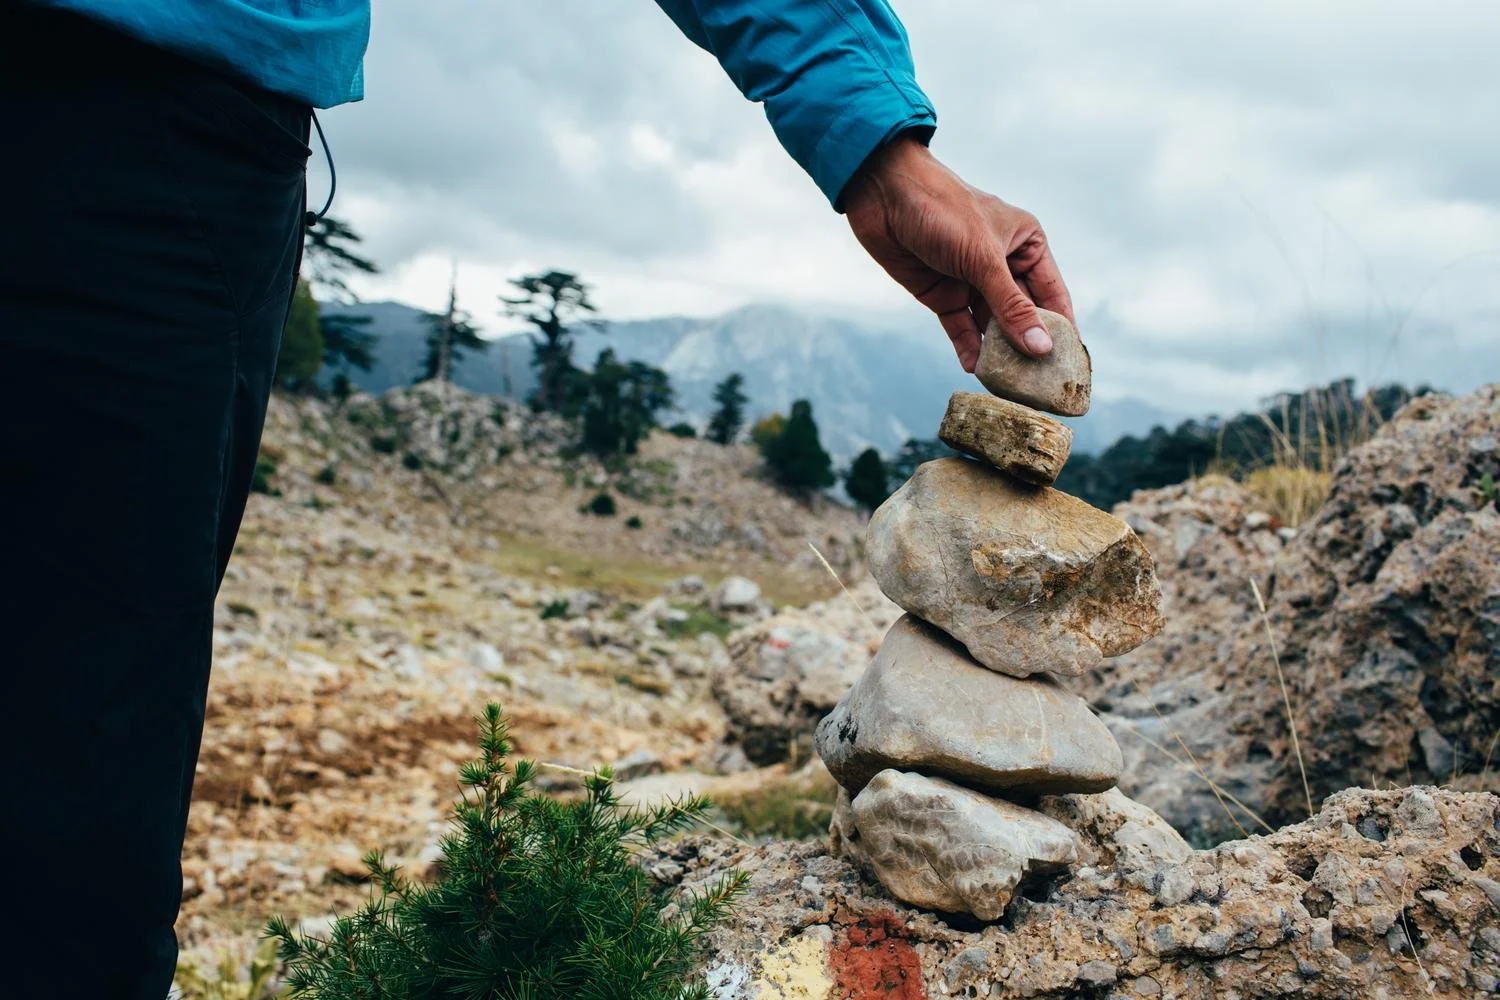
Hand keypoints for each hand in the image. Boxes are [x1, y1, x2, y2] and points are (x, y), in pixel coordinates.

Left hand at [843, 134, 1073, 371]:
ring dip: (998, 353)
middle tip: (1040, 387)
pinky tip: (975, 368)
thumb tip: (1041, 348)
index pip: (1053, 296)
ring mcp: (971, 281)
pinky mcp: (942, 294)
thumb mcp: (983, 259)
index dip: (1063, 331)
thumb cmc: (943, 209)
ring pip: (991, 326)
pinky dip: (968, 347)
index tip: (1071, 368)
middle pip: (1023, 316)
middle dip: (1029, 348)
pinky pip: (961, 327)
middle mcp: (1002, 264)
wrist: (883, 194)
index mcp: (1026, 244)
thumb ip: (1011, 306)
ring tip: (1008, 385)